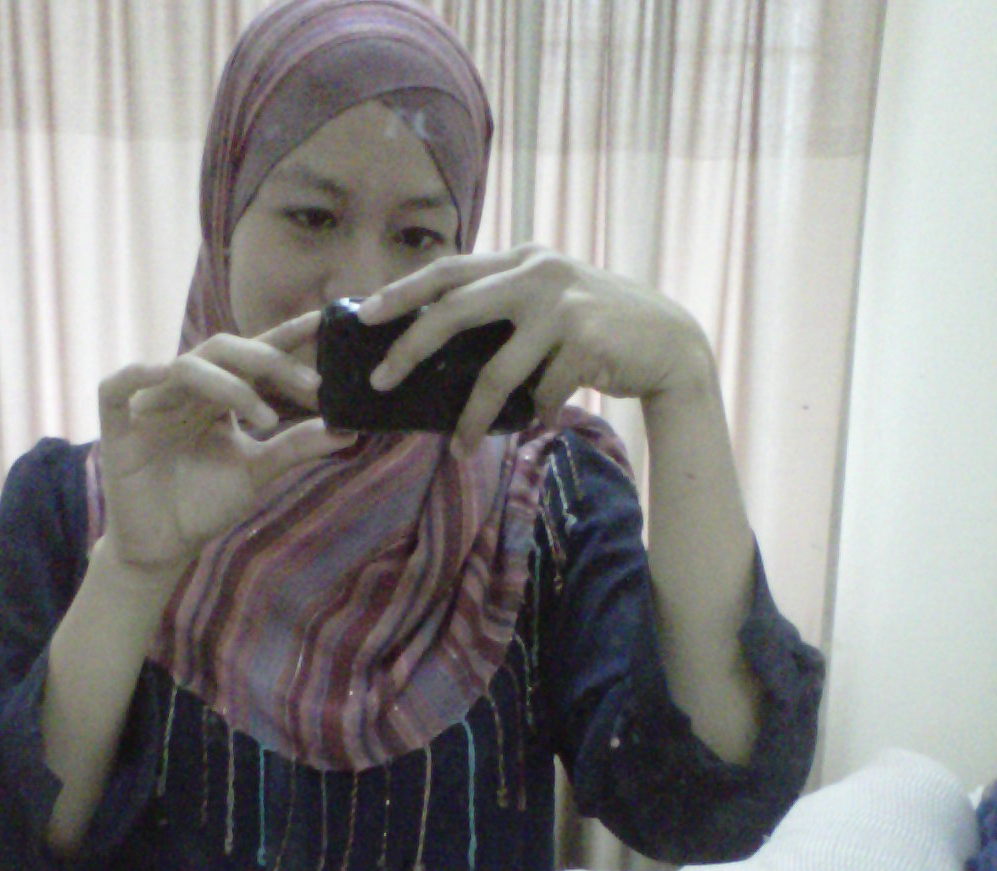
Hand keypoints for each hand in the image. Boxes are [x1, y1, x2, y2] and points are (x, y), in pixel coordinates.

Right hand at [97, 310, 355, 574]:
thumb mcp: (256, 473)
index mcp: (218, 395)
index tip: (325, 324)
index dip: (286, 338)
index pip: (254, 357)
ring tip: (267, 419)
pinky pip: (119, 385)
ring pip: (187, 368)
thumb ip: (295, 447)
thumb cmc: (204, 506)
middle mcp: (186, 390)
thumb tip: (348, 430)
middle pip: (225, 351)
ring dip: (230, 385)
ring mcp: (151, 401)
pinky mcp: (117, 422)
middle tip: (313, 384)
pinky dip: (140, 374)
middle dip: (270, 362)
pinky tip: (165, 374)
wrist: (161, 548)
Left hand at [357, 245, 712, 453]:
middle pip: (455, 309)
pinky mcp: (586, 341)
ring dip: (474, 416)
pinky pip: (541, 393)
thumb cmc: (599, 330)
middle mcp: (538, 273)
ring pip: (496, 371)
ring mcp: (563, 305)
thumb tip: (440, 341)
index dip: (403, 290)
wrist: (670, 344)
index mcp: (522, 259)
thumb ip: (505, 306)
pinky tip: (547, 420)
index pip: (449, 270)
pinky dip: (539, 413)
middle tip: (381, 381)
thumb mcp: (550, 302)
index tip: (364, 315)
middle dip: (411, 347)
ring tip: (462, 446)